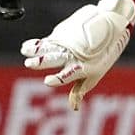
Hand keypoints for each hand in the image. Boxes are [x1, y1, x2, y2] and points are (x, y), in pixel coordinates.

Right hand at [20, 0, 134, 109]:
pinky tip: (26, 46)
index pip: (68, 75)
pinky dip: (36, 44)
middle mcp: (73, 55)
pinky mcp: (63, 34)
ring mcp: (67, 43)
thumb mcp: (94, 75)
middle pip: (55, 59)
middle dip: (42, 62)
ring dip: (35, 51)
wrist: (110, 26)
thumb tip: (74, 107)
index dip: (59, 79)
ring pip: (49, 48)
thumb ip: (80, 90)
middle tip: (29, 64)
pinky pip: (47, 40)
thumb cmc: (102, 56)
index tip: (47, 81)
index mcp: (82, 68)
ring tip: (24, 51)